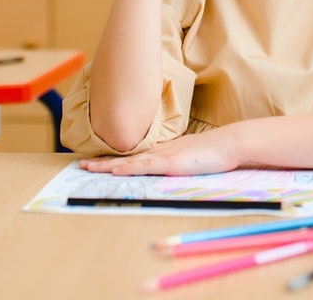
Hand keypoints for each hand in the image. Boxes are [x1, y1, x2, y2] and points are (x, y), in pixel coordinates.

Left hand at [78, 129, 238, 175]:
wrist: (230, 142)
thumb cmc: (217, 151)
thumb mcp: (196, 156)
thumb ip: (184, 160)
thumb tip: (176, 166)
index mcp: (168, 151)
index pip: (138, 155)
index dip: (119, 159)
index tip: (102, 161)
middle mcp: (162, 151)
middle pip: (129, 156)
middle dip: (105, 161)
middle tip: (82, 164)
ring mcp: (166, 156)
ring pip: (131, 161)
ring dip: (108, 165)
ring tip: (88, 168)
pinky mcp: (171, 163)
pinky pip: (145, 166)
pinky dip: (128, 168)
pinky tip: (115, 170)